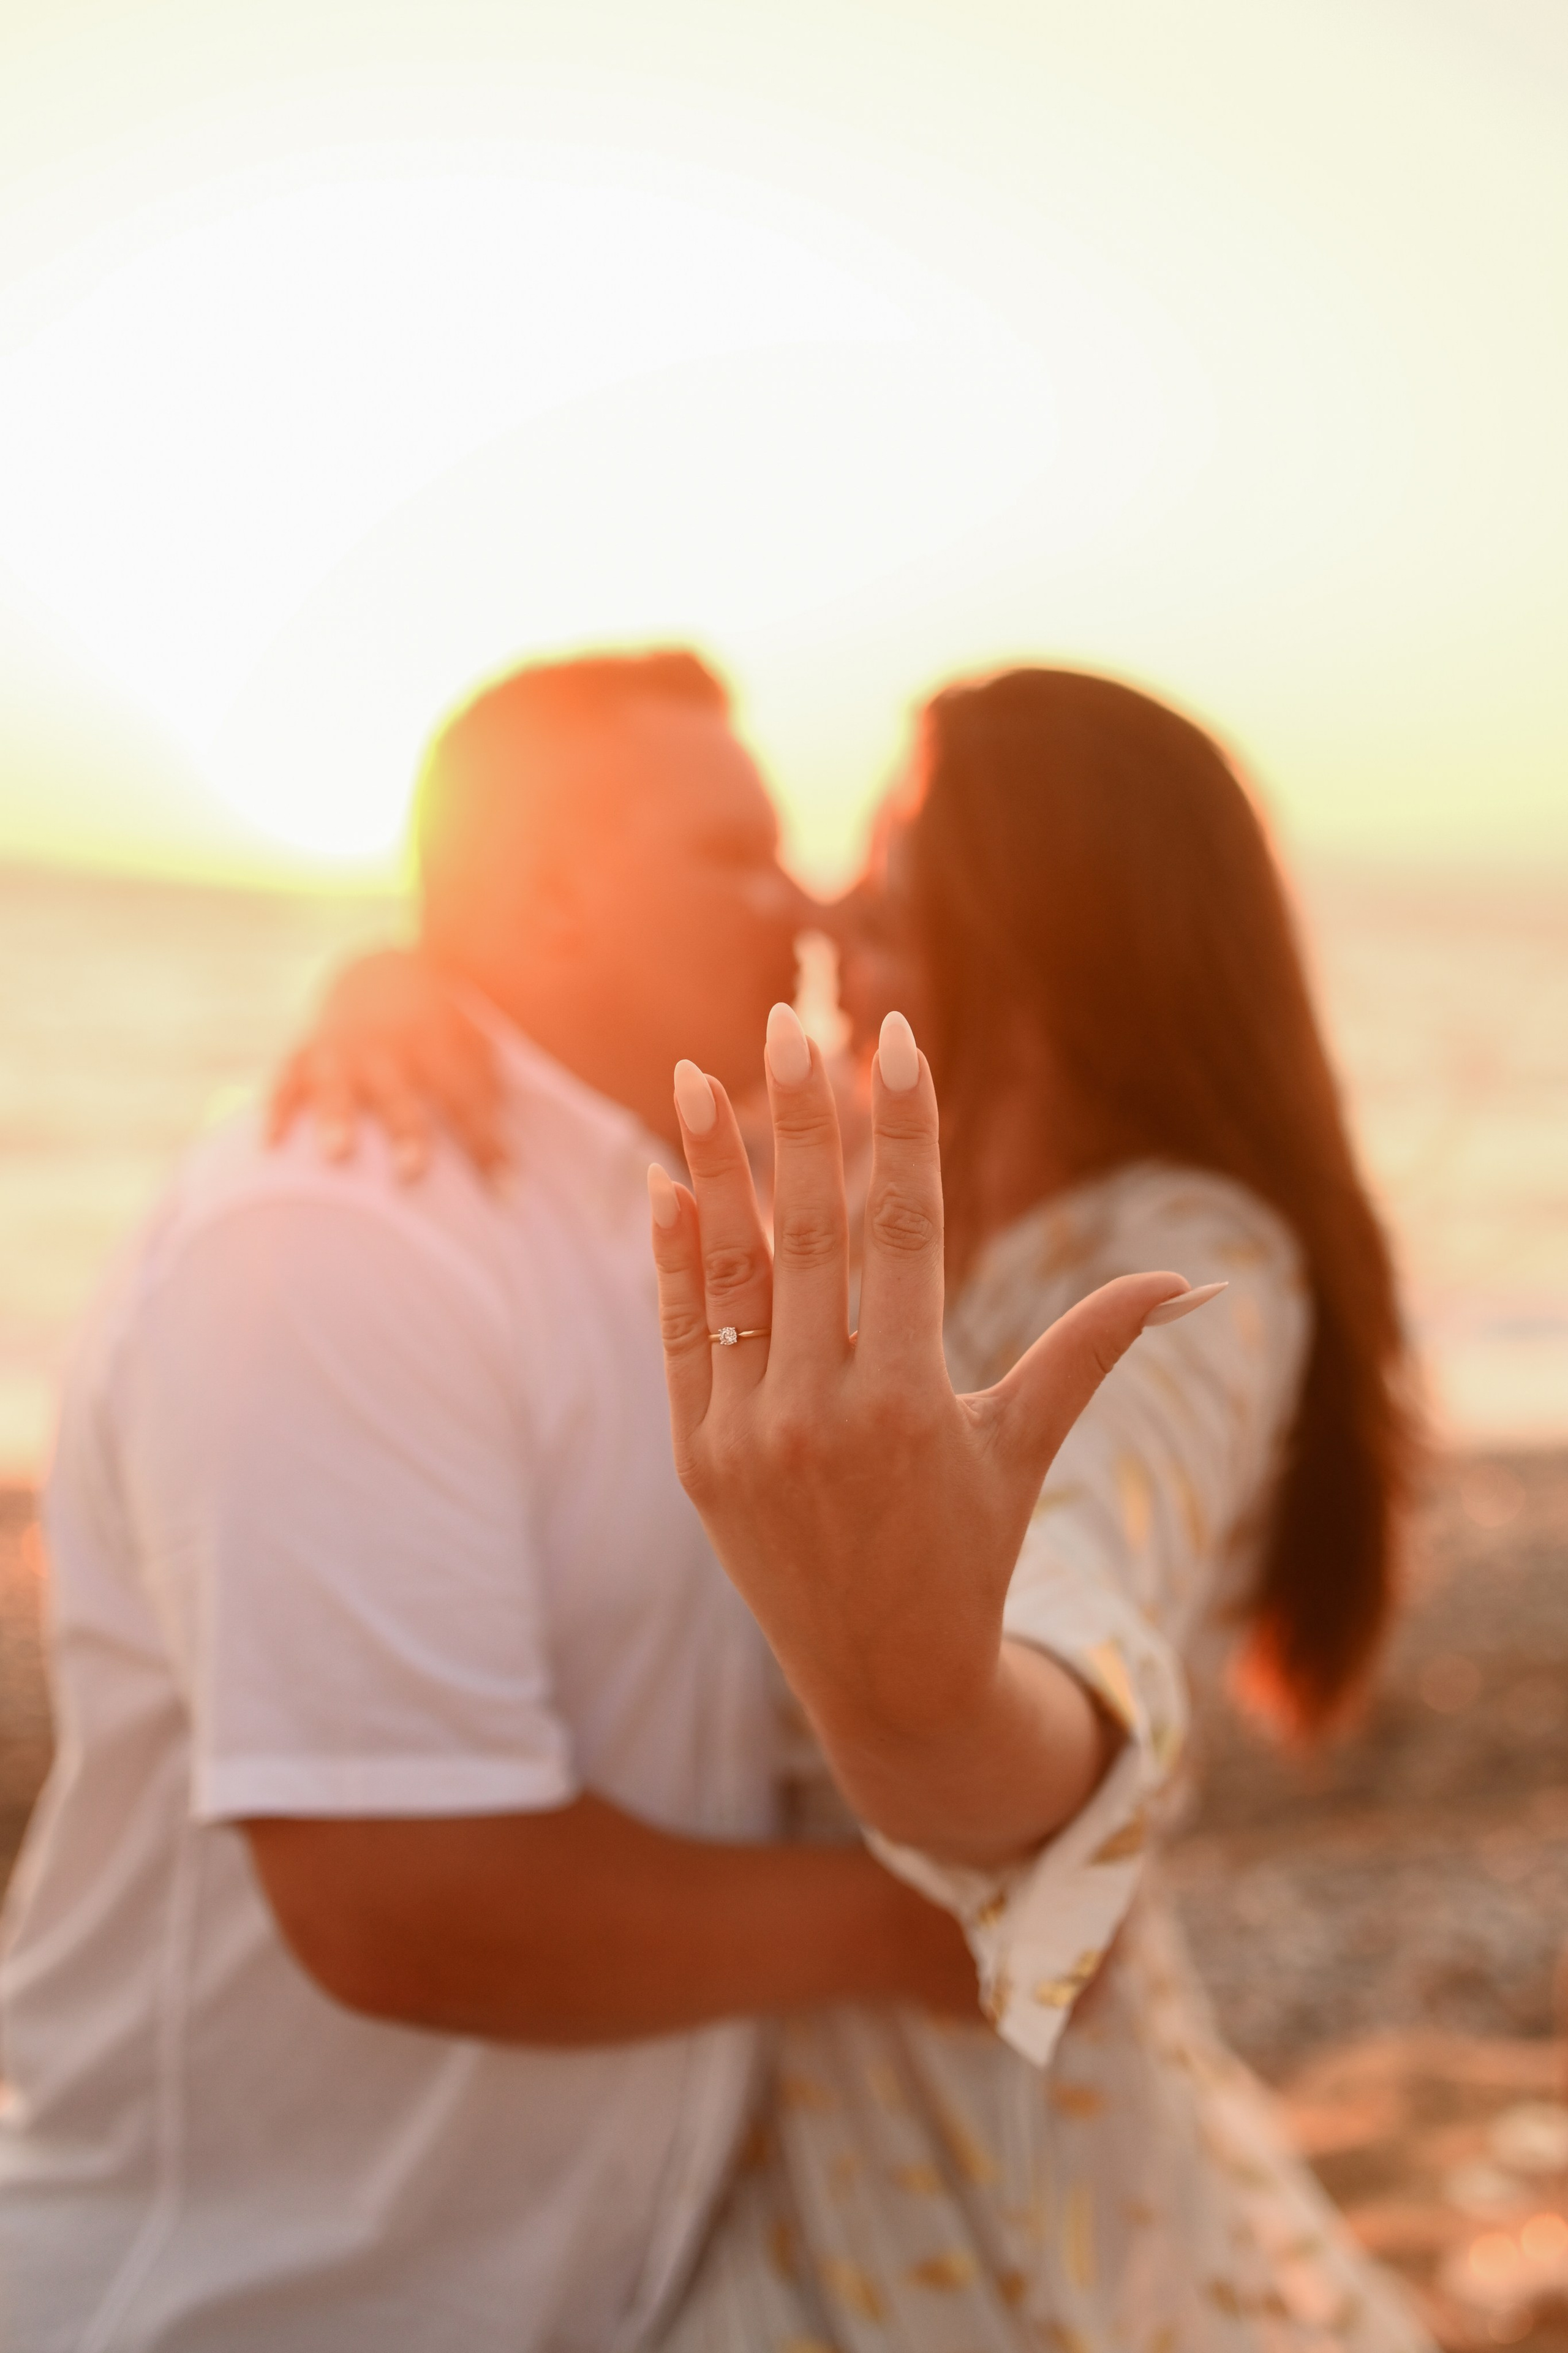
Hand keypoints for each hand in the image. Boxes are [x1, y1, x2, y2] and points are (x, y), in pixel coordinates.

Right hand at [266, 948, 505, 1181]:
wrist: (377, 970)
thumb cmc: (439, 1026)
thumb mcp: (471, 1041)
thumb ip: (488, 1088)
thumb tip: (514, 1155)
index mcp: (439, 1042)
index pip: (467, 1098)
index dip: (487, 1145)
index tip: (506, 1193)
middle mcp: (388, 1045)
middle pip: (400, 1093)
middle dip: (406, 1131)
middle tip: (413, 1172)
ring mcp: (341, 1049)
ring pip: (338, 1085)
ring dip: (337, 1118)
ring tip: (337, 1155)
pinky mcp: (302, 1053)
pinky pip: (284, 1081)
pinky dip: (276, 1111)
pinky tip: (269, 1146)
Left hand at [648, 1003, 1219, 1865]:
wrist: (885, 1681)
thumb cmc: (972, 1554)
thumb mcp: (1027, 1451)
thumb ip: (1089, 1353)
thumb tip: (1192, 1283)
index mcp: (912, 1403)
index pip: (905, 1233)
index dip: (900, 1133)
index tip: (893, 1045)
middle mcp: (822, 1414)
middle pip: (810, 1235)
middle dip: (799, 1122)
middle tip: (786, 1025)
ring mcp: (747, 1437)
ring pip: (732, 1276)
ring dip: (714, 1170)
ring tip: (697, 1076)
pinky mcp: (698, 1459)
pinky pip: (680, 1336)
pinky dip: (673, 1260)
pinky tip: (666, 1183)